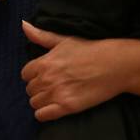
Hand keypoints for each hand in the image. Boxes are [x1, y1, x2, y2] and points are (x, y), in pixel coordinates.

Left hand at [20, 22, 139, 121]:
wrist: (116, 65)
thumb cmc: (90, 50)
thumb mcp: (64, 40)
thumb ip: (41, 36)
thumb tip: (23, 24)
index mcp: (44, 62)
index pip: (25, 75)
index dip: (34, 76)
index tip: (46, 76)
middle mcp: (47, 78)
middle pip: (30, 90)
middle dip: (39, 88)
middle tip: (54, 86)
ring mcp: (56, 93)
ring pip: (34, 103)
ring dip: (42, 101)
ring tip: (55, 96)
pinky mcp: (67, 107)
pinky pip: (42, 115)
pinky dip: (45, 114)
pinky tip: (54, 108)